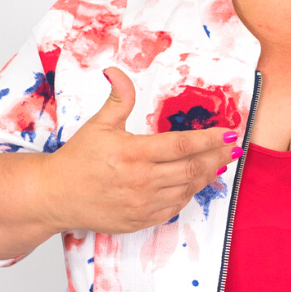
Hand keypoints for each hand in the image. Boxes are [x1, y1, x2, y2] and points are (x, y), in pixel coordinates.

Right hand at [42, 67, 242, 234]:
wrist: (55, 196)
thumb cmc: (77, 159)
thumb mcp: (98, 124)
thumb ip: (118, 99)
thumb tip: (117, 71)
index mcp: (133, 153)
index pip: (183, 145)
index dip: (210, 140)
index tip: (230, 134)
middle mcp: (141, 181)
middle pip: (192, 168)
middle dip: (218, 157)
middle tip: (234, 149)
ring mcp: (142, 204)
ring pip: (187, 189)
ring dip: (207, 176)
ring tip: (220, 164)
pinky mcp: (141, 220)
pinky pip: (174, 207)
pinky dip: (188, 194)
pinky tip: (195, 182)